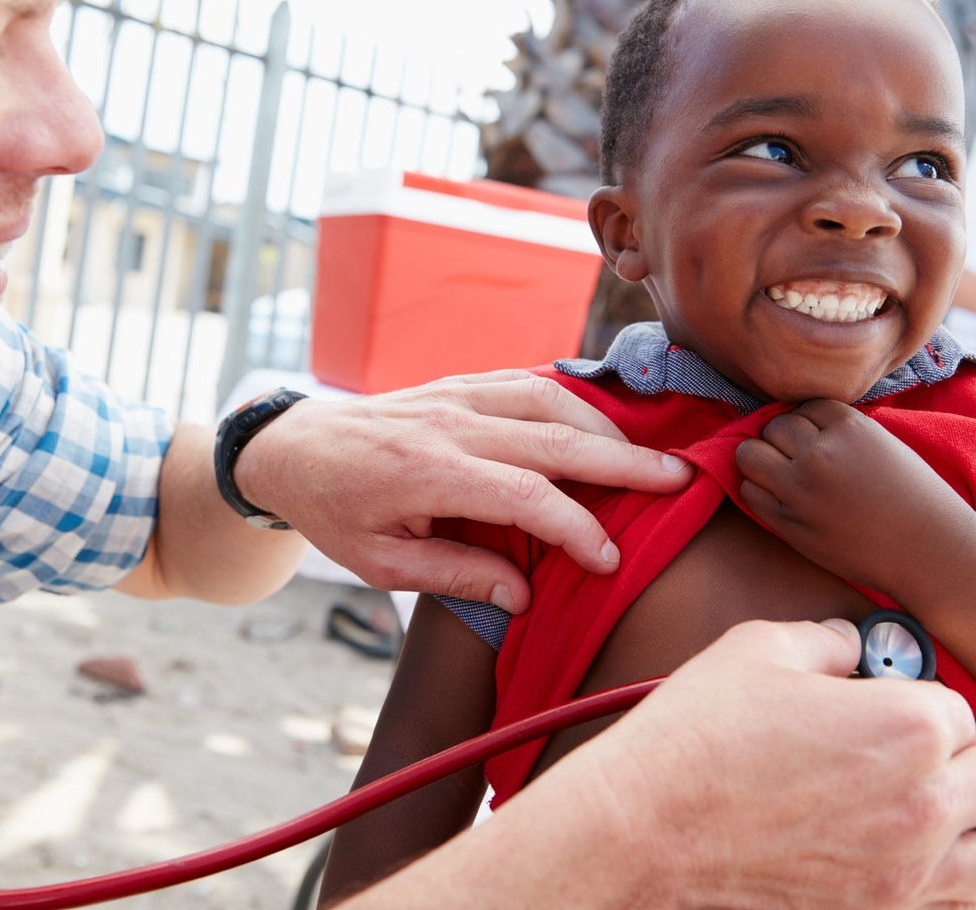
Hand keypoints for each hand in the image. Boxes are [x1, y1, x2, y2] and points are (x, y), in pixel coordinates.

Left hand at [232, 370, 692, 611]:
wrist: (293, 448)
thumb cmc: (335, 513)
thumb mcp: (381, 565)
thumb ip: (454, 576)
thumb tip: (523, 594)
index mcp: (428, 474)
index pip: (526, 497)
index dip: (577, 528)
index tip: (610, 560)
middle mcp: (449, 425)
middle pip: (554, 438)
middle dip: (624, 462)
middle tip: (682, 480)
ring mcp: (455, 395)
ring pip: (549, 399)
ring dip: (606, 426)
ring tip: (650, 456)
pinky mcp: (458, 382)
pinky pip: (527, 380)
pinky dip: (572, 397)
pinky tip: (604, 422)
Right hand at [532, 620, 975, 909]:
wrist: (641, 833)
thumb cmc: (694, 738)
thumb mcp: (757, 651)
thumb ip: (827, 640)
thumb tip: (851, 648)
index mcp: (909, 726)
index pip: (964, 709)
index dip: (921, 703)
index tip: (881, 711)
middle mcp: (925, 805)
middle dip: (975, 763)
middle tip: (927, 762)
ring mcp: (907, 876)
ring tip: (953, 825)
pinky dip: (971, 896)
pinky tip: (935, 873)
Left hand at [734, 401, 970, 595]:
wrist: (926, 550)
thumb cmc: (913, 496)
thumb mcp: (882, 443)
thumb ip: (841, 430)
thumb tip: (799, 422)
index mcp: (848, 428)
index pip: (804, 407)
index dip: (809, 423)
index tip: (821, 439)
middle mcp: (819, 454)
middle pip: (773, 427)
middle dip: (783, 438)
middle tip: (800, 456)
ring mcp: (800, 490)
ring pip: (749, 454)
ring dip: (761, 458)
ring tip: (781, 471)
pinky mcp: (789, 523)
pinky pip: (749, 491)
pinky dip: (758, 488)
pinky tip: (779, 494)